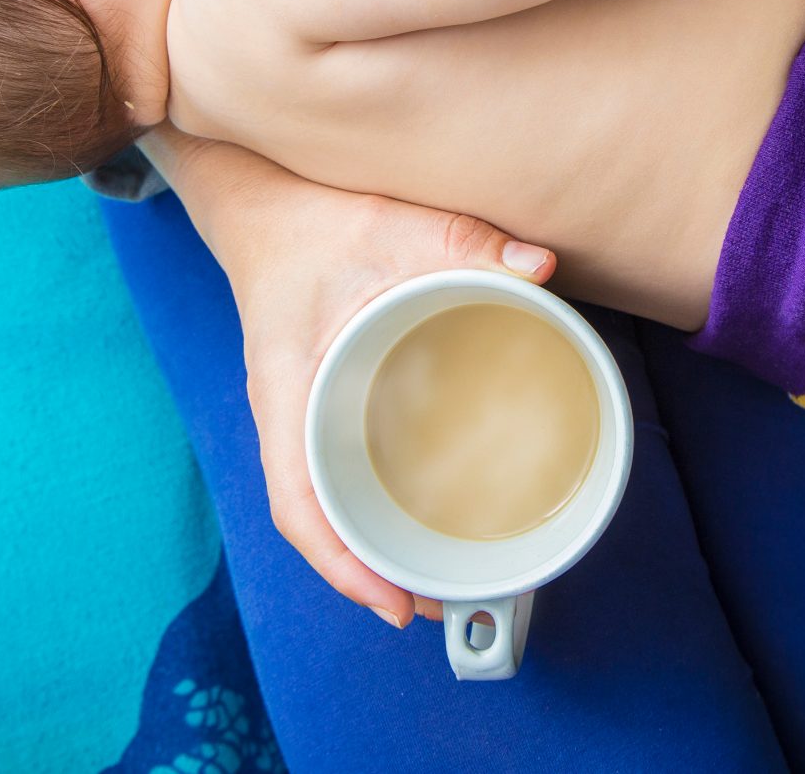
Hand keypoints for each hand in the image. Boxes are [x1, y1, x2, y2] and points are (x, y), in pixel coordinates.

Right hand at [150, 132, 555, 628]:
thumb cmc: (315, 218)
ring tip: (419, 581)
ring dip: (360, 545)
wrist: (262, 198)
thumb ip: (467, 241)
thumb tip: (542, 268)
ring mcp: (296, 409)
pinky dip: (360, 504)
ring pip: (319, 499)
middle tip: (423, 607)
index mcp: (289, 386)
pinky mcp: (315, 398)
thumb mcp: (392, 225)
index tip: (392, 603)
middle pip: (312, 518)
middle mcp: (286, 411)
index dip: (342, 563)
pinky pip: (328, 467)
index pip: (298, 501)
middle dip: (359, 572)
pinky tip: (403, 513)